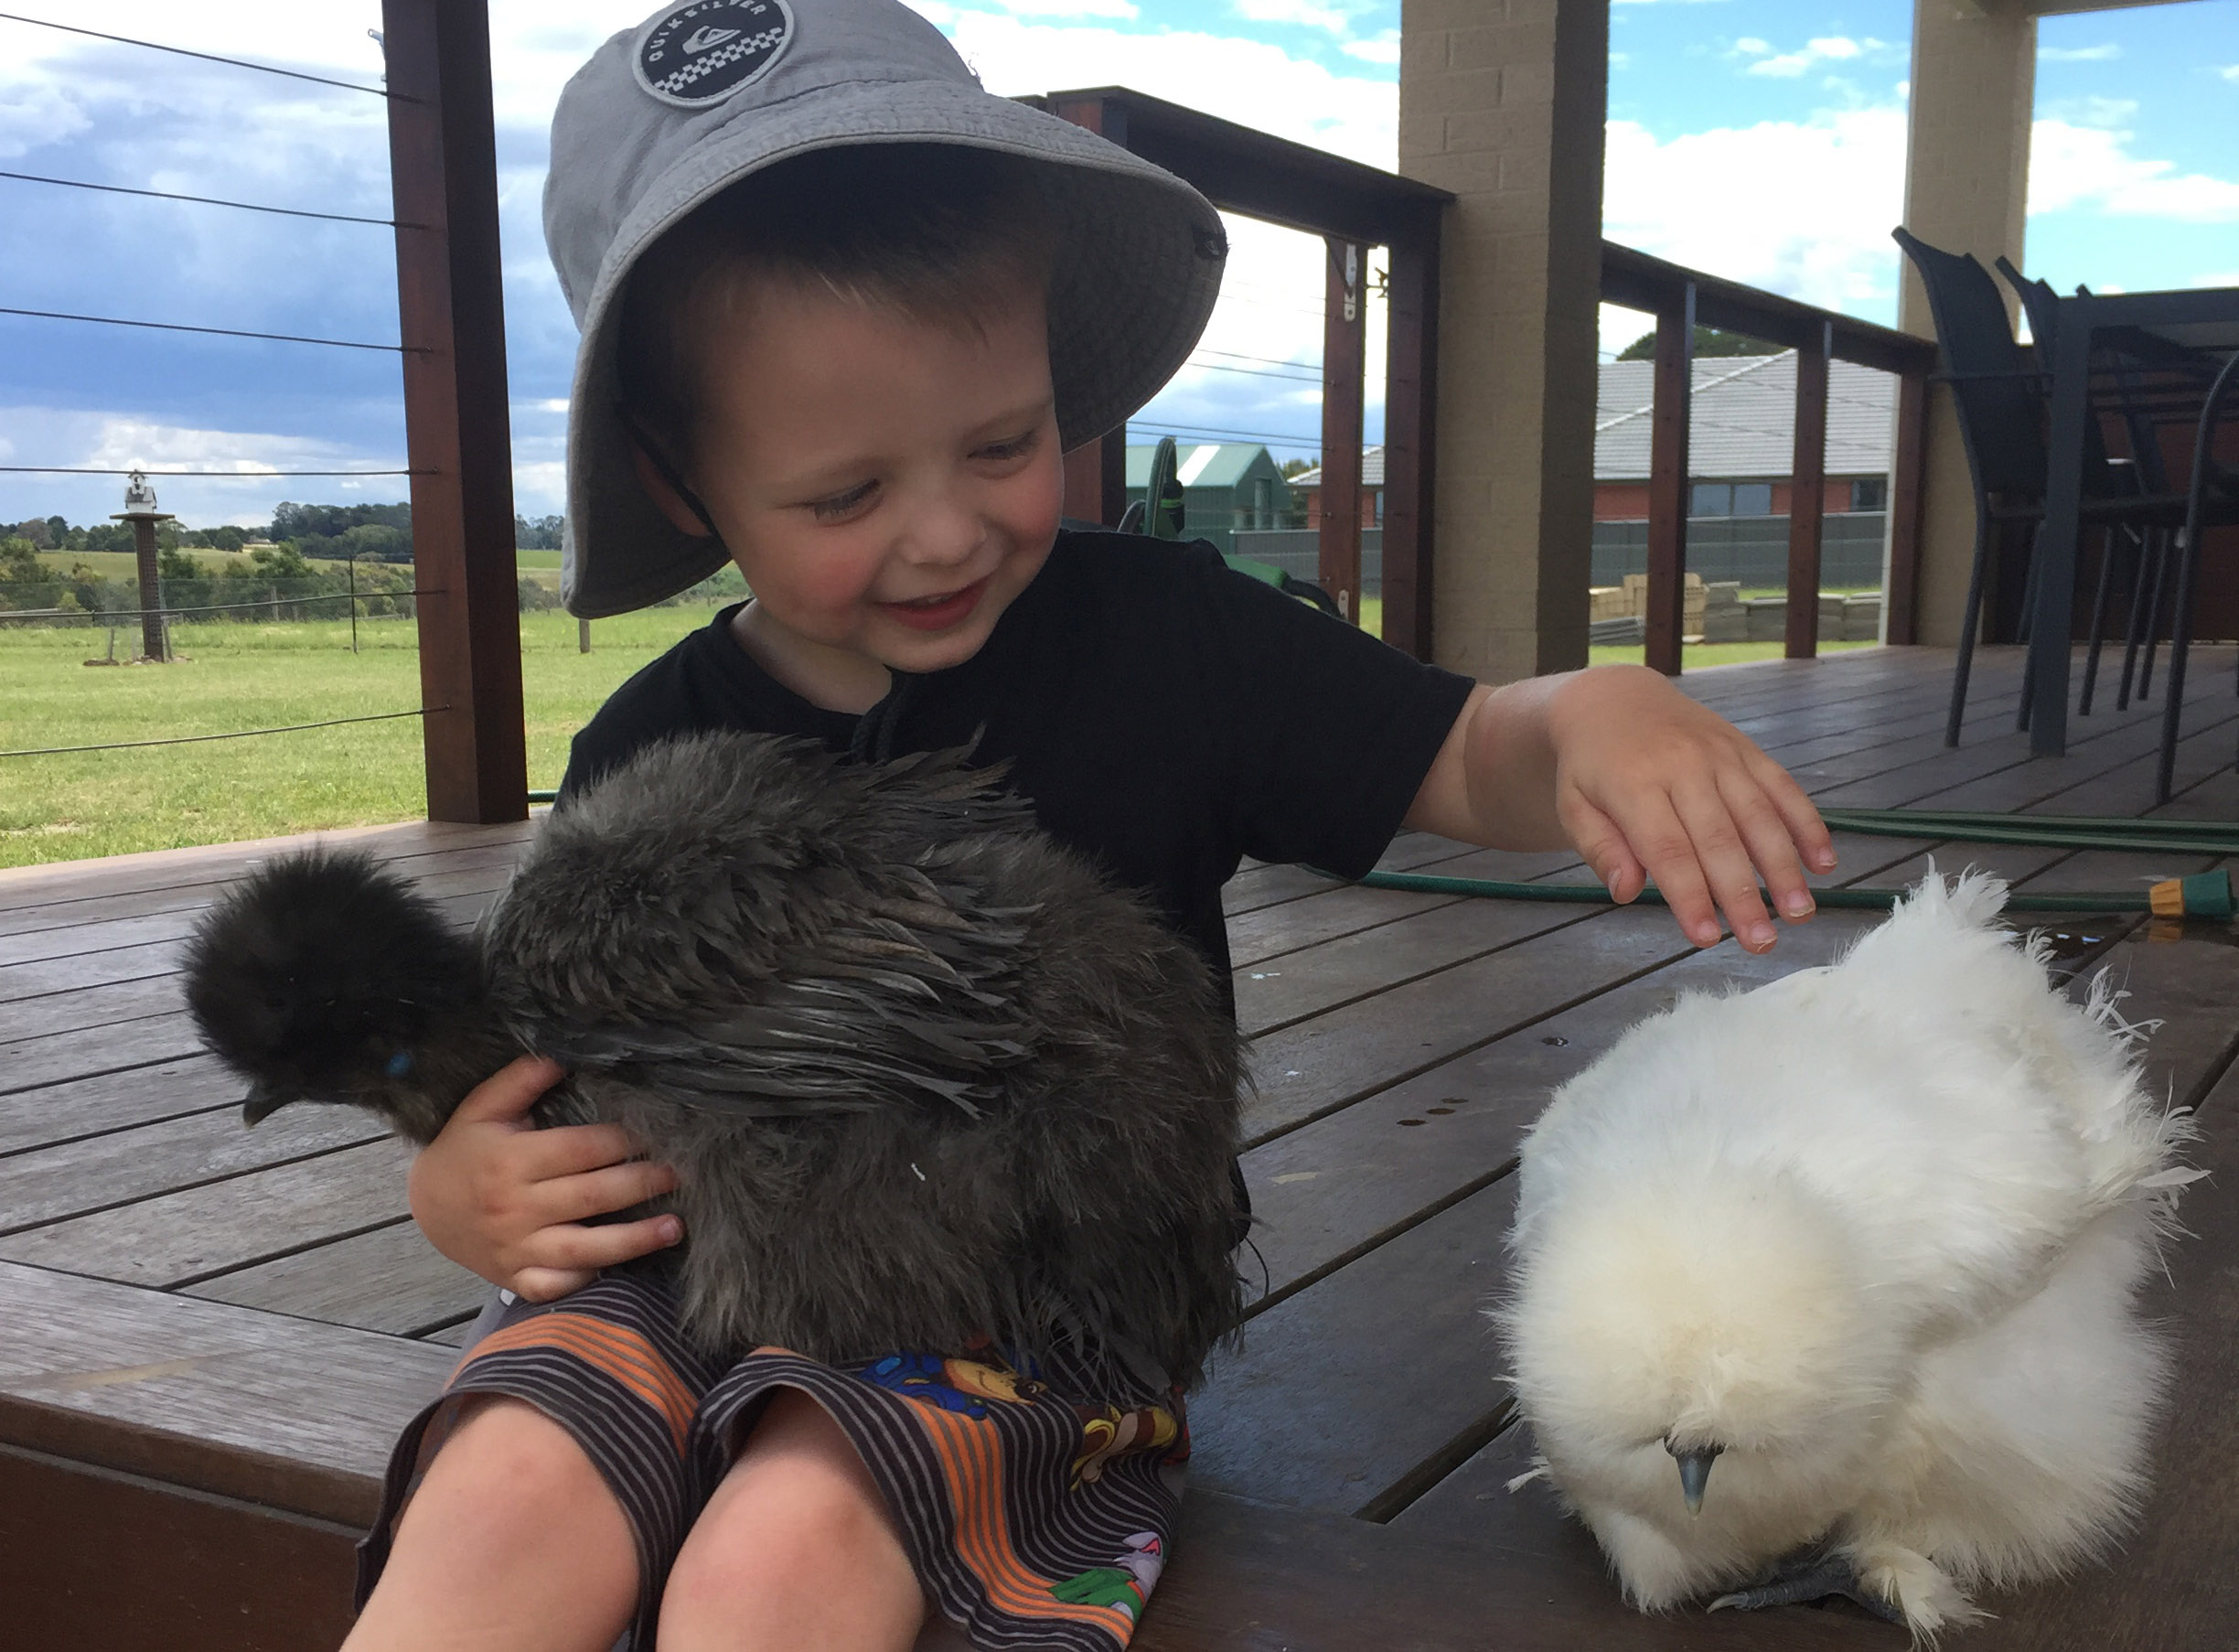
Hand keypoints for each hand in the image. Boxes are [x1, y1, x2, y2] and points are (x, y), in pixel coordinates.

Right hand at [406, 1055, 681, 1300]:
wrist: (427, 1209)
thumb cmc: (464, 1151)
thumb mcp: (482, 1109)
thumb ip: (520, 1079)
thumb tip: (562, 1052)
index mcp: (512, 1161)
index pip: (580, 1150)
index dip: (622, 1140)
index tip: (656, 1132)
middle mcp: (516, 1207)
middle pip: (592, 1196)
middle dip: (642, 1184)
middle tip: (681, 1172)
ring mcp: (517, 1248)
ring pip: (584, 1249)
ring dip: (633, 1240)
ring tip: (674, 1227)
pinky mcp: (517, 1278)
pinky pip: (556, 1285)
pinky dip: (587, 1279)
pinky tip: (622, 1266)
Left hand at [1543, 666, 1834, 952]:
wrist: (1615, 699)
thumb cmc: (1592, 767)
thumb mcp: (1574, 805)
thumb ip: (1600, 848)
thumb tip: (1625, 892)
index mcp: (1634, 784)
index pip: (1668, 850)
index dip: (1691, 897)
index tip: (1708, 939)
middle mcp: (1684, 766)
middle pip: (1719, 839)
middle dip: (1743, 895)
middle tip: (1761, 943)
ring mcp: (1721, 755)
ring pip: (1759, 815)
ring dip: (1784, 867)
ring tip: (1798, 913)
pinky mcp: (1747, 749)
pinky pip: (1783, 787)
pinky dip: (1807, 824)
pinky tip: (1824, 863)